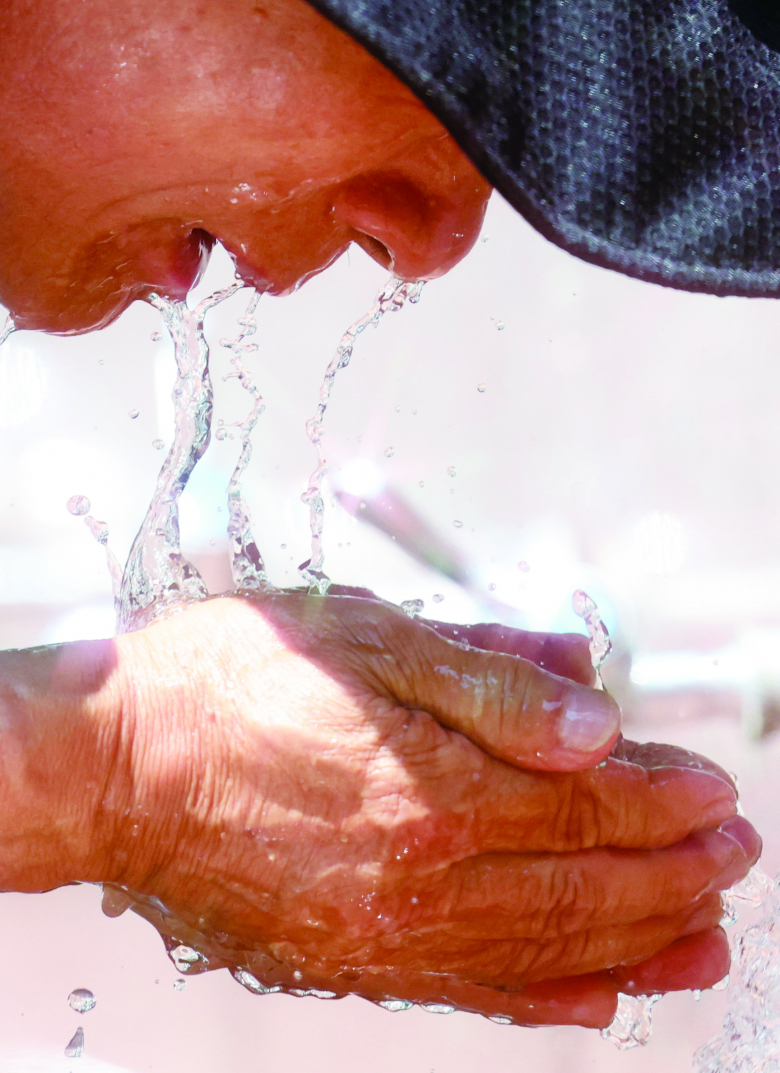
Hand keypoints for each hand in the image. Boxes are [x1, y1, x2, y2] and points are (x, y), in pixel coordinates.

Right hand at [0, 592, 758, 1027]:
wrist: (112, 765)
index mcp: (434, 779)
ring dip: (639, 942)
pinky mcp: (351, 960)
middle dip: (675, 869)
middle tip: (735, 858)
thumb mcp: (363, 633)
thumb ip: (485, 673)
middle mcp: (423, 870)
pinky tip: (598, 1001)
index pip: (588, 797)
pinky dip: (545, 999)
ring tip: (704, 937)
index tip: (714, 788)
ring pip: (545, 947)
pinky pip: (470, 992)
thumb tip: (593, 707)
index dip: (664, 793)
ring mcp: (388, 929)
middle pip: (584, 881)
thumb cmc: (230, 681)